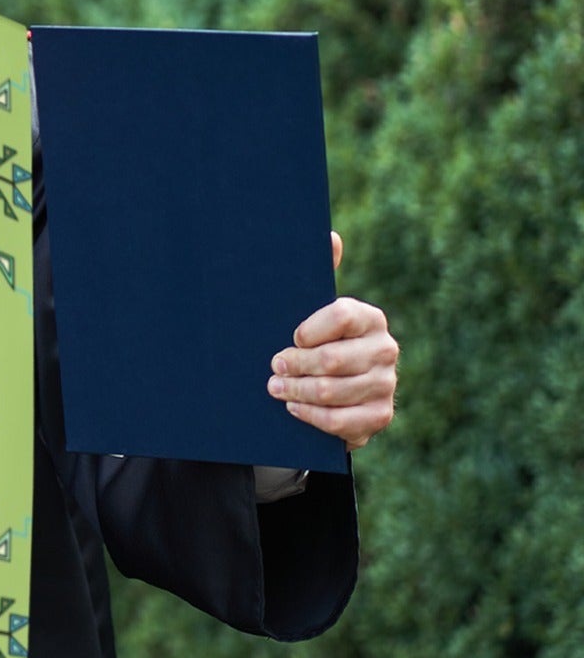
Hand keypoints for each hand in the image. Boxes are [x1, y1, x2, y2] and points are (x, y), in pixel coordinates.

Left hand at [267, 232, 397, 449]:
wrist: (334, 390)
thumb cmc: (316, 342)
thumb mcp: (313, 310)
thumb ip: (320, 274)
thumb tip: (331, 236)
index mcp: (370, 318)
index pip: (340, 315)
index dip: (309, 329)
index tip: (290, 337)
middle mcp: (385, 349)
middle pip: (332, 359)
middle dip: (294, 365)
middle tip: (273, 367)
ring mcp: (385, 385)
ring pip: (332, 391)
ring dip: (296, 391)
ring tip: (275, 388)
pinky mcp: (379, 416)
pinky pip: (340, 421)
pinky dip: (311, 416)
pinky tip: (294, 408)